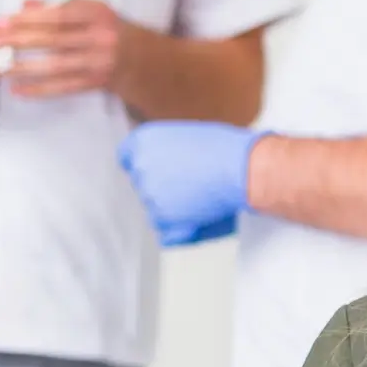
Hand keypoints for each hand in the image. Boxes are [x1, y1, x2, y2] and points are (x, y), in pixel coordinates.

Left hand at [0, 0, 122, 98]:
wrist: (139, 58)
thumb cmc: (107, 29)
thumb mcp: (89, 10)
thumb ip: (58, 7)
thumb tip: (24, 5)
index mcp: (97, 14)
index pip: (59, 15)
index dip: (29, 18)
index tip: (4, 22)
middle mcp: (101, 38)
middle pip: (53, 39)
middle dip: (18, 41)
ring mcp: (99, 63)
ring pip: (55, 66)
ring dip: (23, 68)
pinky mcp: (95, 83)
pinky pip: (62, 88)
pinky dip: (38, 89)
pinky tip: (18, 89)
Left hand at [118, 121, 264, 245]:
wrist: (240, 170)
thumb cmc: (224, 150)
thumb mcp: (187, 136)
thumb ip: (166, 149)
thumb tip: (165, 164)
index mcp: (144, 140)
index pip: (126, 156)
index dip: (143, 163)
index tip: (156, 169)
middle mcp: (140, 167)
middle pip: (142, 183)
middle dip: (161, 185)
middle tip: (189, 183)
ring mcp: (148, 195)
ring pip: (155, 208)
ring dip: (171, 207)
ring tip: (200, 198)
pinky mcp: (161, 218)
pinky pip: (164, 231)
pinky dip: (179, 229)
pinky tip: (197, 217)